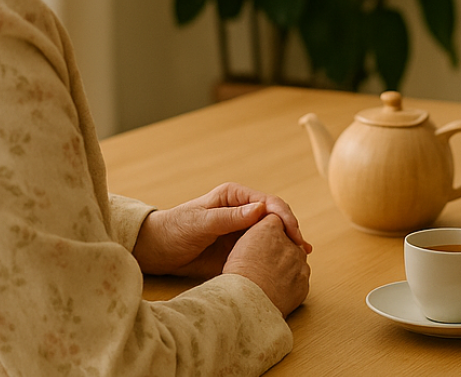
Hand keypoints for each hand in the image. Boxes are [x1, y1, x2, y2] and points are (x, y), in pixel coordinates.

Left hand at [133, 182, 311, 277]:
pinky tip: (286, 264)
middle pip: (276, 217)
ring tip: (301, 259)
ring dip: (287, 243)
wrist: (158, 250)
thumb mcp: (200, 223)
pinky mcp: (240, 246)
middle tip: (302, 251)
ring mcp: (242, 229)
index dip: (285, 217)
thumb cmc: (174, 230)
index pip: (268, 203)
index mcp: (234, 196)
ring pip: (273, 233)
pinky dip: (276, 254)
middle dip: (292, 231)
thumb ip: (229, 217)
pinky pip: (263, 248)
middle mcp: (242, 209)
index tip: (294, 235)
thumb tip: (261, 209)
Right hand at [224, 215, 311, 316]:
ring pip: (295, 260)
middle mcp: (289, 242)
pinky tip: (275, 289)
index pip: (274, 220)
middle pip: (288, 240)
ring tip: (268, 279)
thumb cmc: (237, 276)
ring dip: (287, 266)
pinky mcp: (304, 282)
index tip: (261, 242)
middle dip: (279, 249)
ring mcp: (299, 263)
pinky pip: (299, 278)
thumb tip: (262, 230)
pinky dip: (291, 283)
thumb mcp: (237, 244)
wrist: (247, 302)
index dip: (266, 232)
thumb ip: (254, 232)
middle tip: (263, 264)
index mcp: (270, 228)